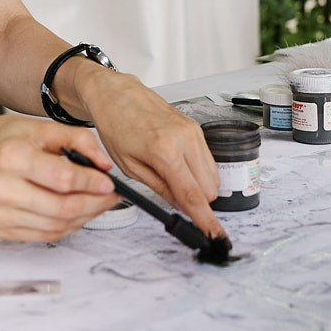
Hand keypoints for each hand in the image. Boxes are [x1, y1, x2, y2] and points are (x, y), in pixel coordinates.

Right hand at [0, 116, 125, 241]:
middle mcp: (1, 188)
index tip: (108, 182)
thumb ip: (78, 140)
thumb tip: (104, 165)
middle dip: (94, 204)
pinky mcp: (0, 229)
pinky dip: (67, 226)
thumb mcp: (41, 127)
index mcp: (10, 156)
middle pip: (61, 208)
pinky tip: (77, 213)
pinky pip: (44, 235)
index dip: (91, 182)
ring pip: (56, 225)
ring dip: (85, 217)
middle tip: (110, 196)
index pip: (61, 178)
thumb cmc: (4, 140)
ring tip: (97, 203)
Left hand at [76, 71, 226, 238]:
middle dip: (197, 201)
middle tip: (174, 198)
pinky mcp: (196, 127)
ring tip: (170, 177)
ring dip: (199, 186)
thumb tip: (181, 205)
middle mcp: (185, 139)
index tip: (215, 235)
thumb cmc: (116, 125)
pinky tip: (177, 166)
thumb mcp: (130, 166)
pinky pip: (208, 159)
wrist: (116, 94)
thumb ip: (159, 188)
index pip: (193, 195)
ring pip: (213, 175)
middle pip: (209, 188)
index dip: (205, 219)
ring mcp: (194, 132)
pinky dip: (198, 171)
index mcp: (165, 151)